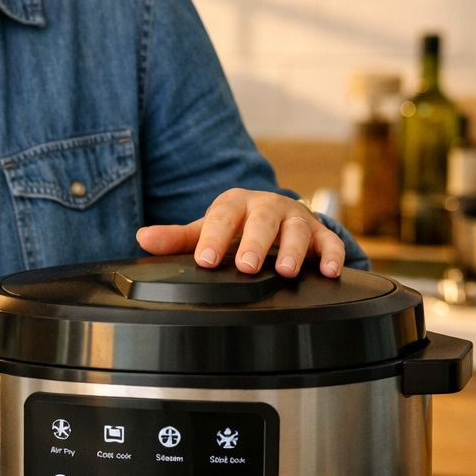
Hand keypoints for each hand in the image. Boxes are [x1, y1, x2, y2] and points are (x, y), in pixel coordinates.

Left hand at [136, 188, 345, 277]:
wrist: (275, 216)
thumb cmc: (236, 227)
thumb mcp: (207, 230)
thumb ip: (176, 238)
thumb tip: (142, 238)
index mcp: (236, 204)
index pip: (223, 217)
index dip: (214, 238)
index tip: (206, 260)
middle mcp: (267, 207)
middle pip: (262, 221)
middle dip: (256, 243)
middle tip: (247, 266)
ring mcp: (295, 218)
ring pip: (298, 230)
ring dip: (294, 249)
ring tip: (287, 271)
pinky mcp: (320, 232)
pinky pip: (330, 241)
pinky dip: (333, 255)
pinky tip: (330, 271)